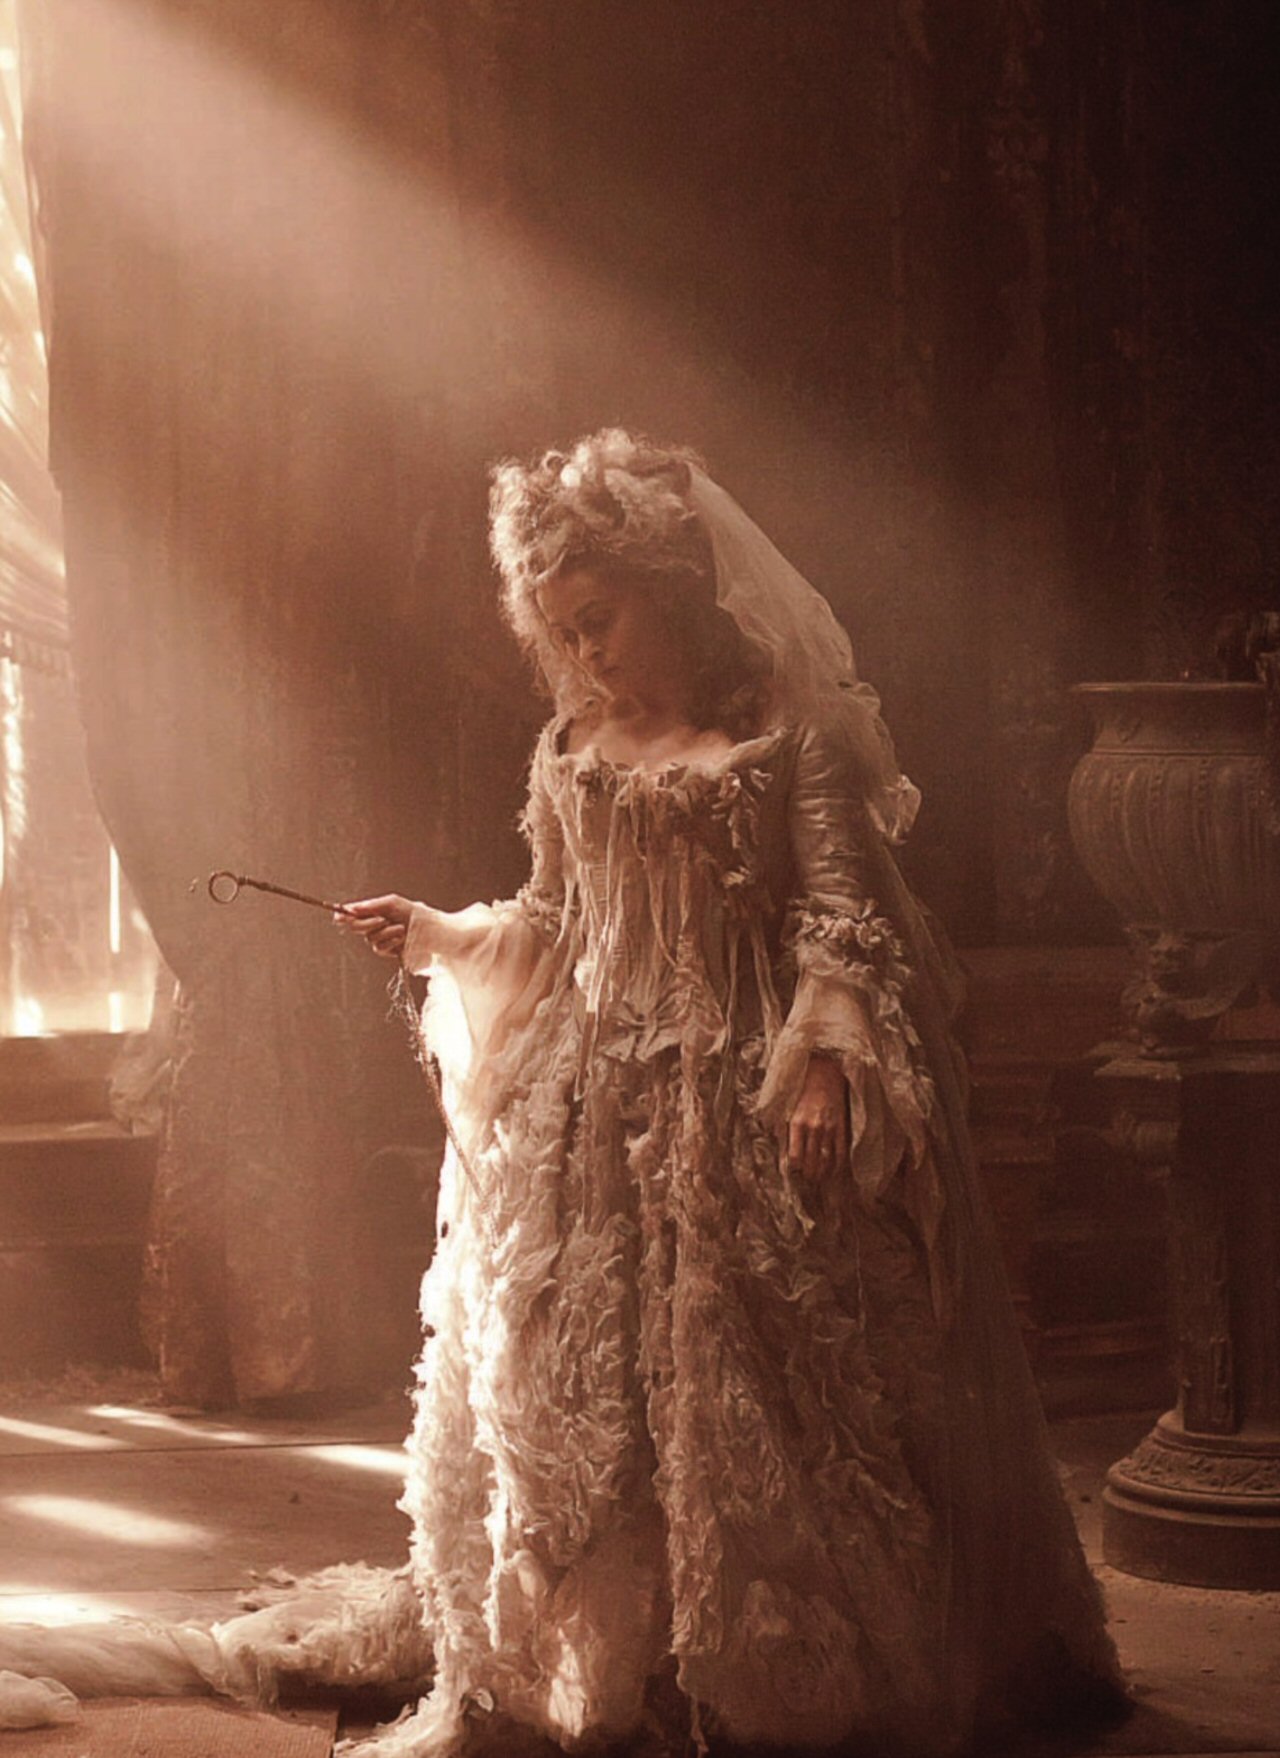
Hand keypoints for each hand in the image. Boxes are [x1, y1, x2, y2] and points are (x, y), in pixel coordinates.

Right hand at [335, 894, 414, 959]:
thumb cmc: (412, 912)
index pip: (351, 914)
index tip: (339, 916)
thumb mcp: (392, 903)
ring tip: (401, 928)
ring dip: (386, 932)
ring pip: (369, 938)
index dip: (343, 915)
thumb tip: (352, 908)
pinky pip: (379, 948)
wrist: (429, 929)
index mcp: (372, 911)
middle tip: (382, 920)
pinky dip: (391, 942)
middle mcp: (373, 925)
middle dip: (367, 923)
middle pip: (355, 926)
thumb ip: (371, 905)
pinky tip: (401, 938)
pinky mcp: (386, 950)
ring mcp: (379, 938)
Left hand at [784, 1054, 848, 1179]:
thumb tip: (777, 1148)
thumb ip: (781, 1128)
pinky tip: (834, 1172)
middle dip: (807, 1176)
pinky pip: (841, 1152)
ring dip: (821, 1174)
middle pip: (811, 1162)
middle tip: (806, 1183)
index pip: (794, 1157)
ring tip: (817, 1181)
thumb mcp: (786, 1107)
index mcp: (796, 1123)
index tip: (792, 1175)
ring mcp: (829, 1129)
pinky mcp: (842, 1127)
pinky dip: (837, 1165)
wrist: (824, 1071)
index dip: (793, 1170)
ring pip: (826, 1160)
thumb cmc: (801, 1089)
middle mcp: (813, 1128)